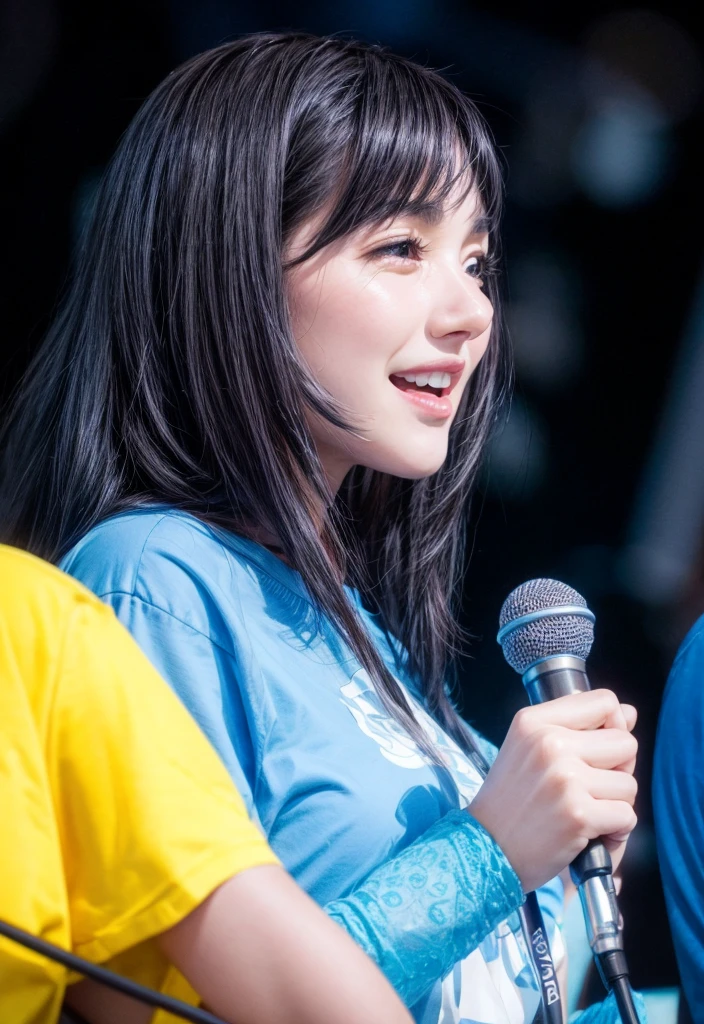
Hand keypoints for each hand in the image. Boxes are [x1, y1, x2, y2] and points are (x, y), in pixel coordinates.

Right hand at [468, 690, 637, 892]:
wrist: (485, 847)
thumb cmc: (510, 799)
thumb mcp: (528, 747)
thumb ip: (578, 727)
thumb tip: (629, 714)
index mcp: (534, 721)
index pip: (604, 701)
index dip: (613, 725)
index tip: (599, 748)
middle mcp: (550, 743)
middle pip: (625, 743)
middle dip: (618, 769)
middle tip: (589, 788)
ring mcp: (565, 778)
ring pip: (629, 783)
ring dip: (615, 804)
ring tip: (584, 811)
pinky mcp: (578, 814)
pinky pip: (627, 815)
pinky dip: (616, 831)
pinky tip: (592, 834)